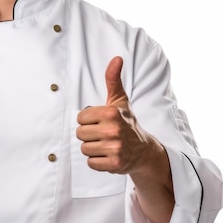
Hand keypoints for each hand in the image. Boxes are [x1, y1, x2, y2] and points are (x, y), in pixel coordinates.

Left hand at [76, 56, 153, 174]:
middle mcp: (113, 130)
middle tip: (103, 134)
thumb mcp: (120, 100)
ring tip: (105, 144)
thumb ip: (113, 79)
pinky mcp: (114, 164)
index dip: (88, 121)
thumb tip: (116, 58)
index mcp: (111, 113)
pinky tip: (108, 155)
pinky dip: (97, 161)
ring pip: (84, 149)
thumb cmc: (127, 123)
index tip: (100, 122)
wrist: (143, 150)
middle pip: (80, 134)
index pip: (80, 118)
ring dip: (93, 148)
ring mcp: (114, 148)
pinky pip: (91, 163)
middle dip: (89, 135)